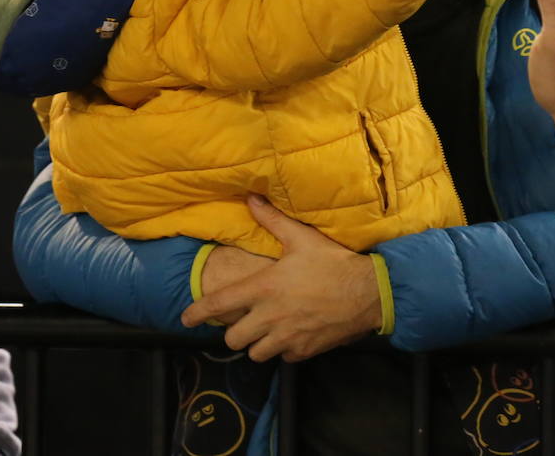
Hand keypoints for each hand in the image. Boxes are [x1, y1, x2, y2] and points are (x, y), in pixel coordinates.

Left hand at [181, 195, 380, 361]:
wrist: (368, 292)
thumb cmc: (333, 262)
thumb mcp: (301, 237)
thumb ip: (272, 219)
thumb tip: (251, 198)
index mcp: (263, 288)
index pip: (219, 305)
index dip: (197, 314)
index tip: (186, 319)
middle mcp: (270, 317)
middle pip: (233, 339)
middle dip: (234, 331)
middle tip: (244, 319)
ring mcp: (287, 338)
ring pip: (255, 353)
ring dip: (257, 343)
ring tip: (267, 329)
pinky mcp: (304, 351)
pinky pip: (282, 358)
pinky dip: (283, 350)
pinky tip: (292, 334)